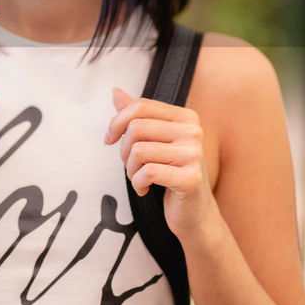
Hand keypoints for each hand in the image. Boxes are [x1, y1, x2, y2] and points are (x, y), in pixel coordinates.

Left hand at [104, 87, 216, 242]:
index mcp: (186, 117)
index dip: (117, 122)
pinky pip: (147, 173)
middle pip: (136, 128)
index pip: (141, 106)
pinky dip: (137, 184)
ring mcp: (194, 154)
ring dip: (130, 170)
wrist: (195, 213)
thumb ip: (137, 117)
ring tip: (139, 178)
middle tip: (131, 166)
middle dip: (124, 151)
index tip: (109, 140)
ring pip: (139, 151)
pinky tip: (144, 190)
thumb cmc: (171, 174)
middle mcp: (193, 131)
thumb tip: (115, 91)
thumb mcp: (155, 142)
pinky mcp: (190, 178)